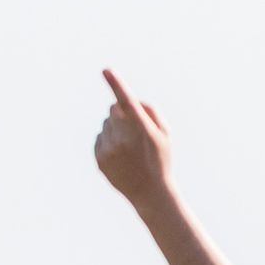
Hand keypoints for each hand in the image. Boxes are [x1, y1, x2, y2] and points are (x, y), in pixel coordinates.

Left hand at [92, 69, 174, 207]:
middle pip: (113, 110)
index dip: (117, 84)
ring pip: (106, 124)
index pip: (127, 102)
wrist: (150, 193)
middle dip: (121, 113)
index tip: (107, 70)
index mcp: (142, 129)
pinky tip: (121, 158)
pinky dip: (108, 143)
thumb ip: (150, 111)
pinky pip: (100, 138)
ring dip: (115, 130)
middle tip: (135, 130)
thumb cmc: (160, 160)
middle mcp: (124, 137)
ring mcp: (110, 149)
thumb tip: (130, 100)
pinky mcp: (99, 158)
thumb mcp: (165, 135)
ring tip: (130, 150)